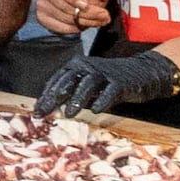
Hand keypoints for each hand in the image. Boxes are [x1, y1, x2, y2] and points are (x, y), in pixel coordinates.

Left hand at [36, 42, 179, 118]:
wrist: (142, 72)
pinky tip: (96, 111)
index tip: (37, 111)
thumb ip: (71, 92)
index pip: (57, 80)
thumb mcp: (88, 85)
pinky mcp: (121, 82)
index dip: (46, 96)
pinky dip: (102, 100)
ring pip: (87, 84)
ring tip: (69, 114)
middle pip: (68, 80)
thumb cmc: (109, 81)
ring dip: (77, 99)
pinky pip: (110, 91)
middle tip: (45, 112)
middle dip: (54, 97)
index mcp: (77, 66)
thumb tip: (50, 108)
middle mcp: (88, 67)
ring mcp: (105, 73)